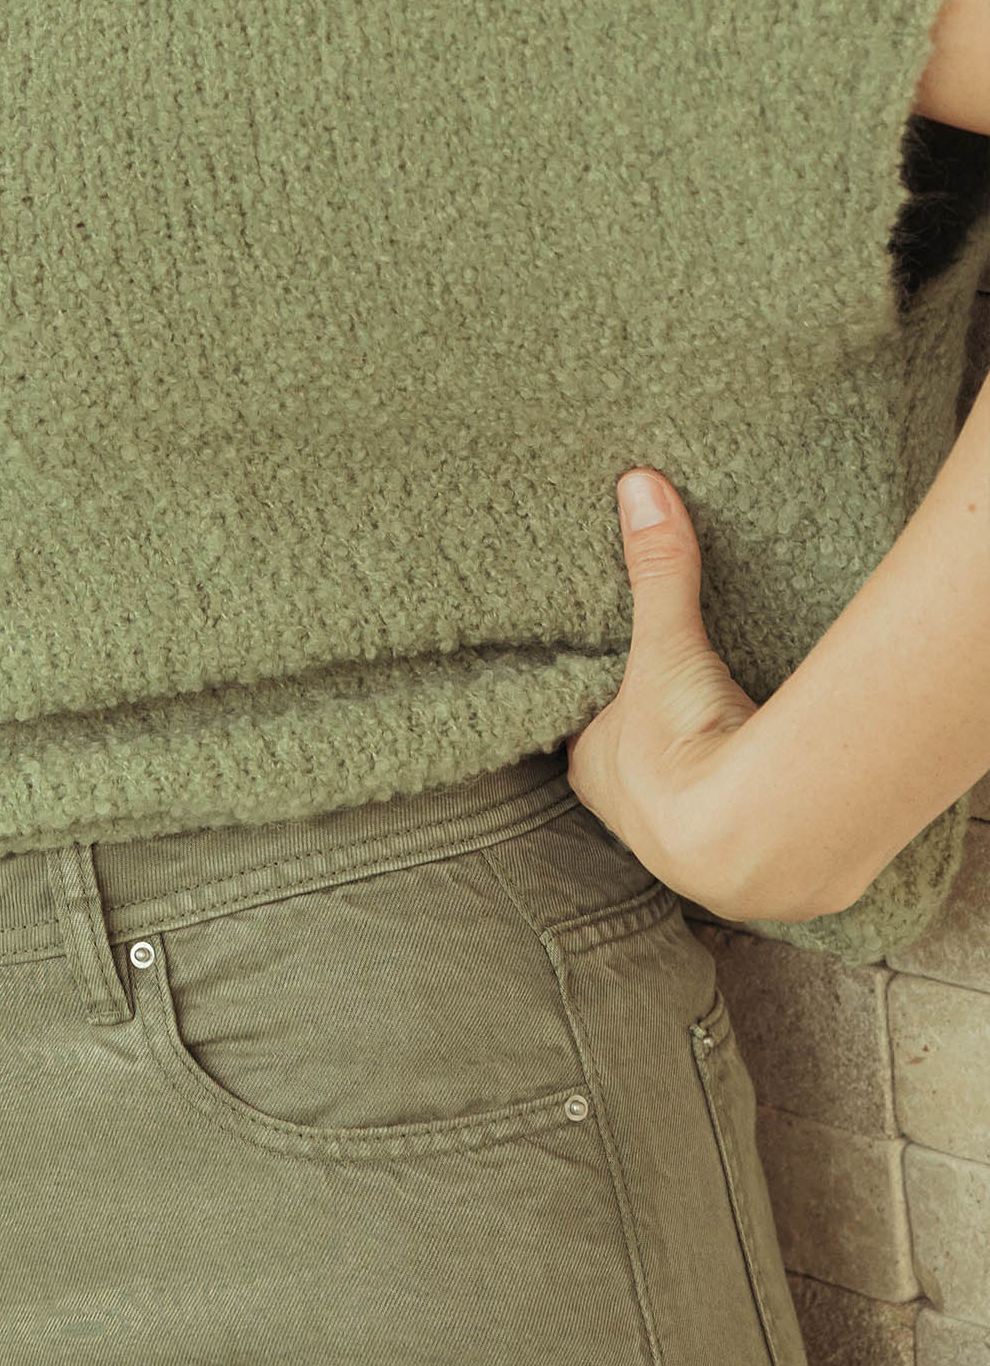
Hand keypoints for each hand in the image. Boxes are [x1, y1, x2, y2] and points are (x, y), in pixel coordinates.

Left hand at [564, 468, 765, 916]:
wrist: (756, 841)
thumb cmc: (682, 745)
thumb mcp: (664, 647)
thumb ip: (657, 570)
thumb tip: (638, 484)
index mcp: (596, 771)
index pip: (586, 733)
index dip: (601, 709)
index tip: (619, 685)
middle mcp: (634, 824)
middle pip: (635, 777)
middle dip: (651, 753)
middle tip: (678, 718)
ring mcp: (693, 861)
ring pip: (687, 817)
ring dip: (705, 792)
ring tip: (728, 755)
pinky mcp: (757, 882)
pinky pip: (747, 845)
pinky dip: (758, 824)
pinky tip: (778, 806)